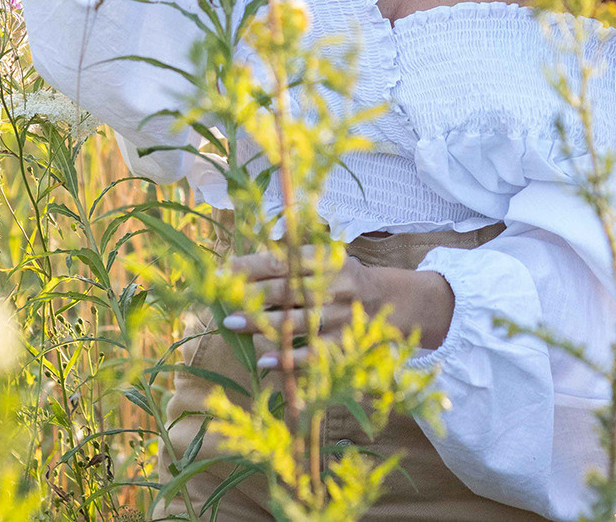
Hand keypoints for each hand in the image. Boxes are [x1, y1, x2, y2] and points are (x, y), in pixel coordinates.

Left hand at [224, 243, 454, 368]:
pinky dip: (288, 359)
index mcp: (327, 260)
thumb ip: (296, 256)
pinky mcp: (345, 345)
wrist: (393, 303)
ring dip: (260, 324)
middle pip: (286, 290)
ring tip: (232, 324)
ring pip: (296, 322)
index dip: (252, 265)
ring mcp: (341, 317)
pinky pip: (313, 355)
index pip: (284, 261)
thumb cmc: (347, 278)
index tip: (224, 269)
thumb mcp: (328, 258)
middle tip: (222, 299)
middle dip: (250, 294)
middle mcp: (334, 286)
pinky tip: (264, 362)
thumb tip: (253, 253)